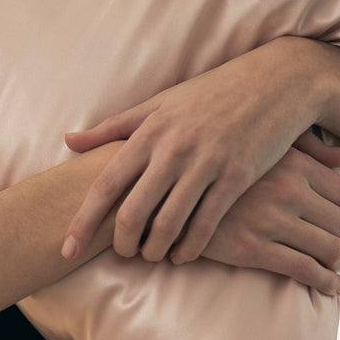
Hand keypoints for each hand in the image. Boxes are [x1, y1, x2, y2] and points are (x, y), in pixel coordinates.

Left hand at [60, 39, 335, 264]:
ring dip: (155, 250)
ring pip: (168, 223)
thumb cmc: (210, 93)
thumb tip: (69, 141)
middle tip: (124, 255)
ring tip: (152, 256)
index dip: (83, 221)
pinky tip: (183, 255)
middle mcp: (173, 148)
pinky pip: (206, 223)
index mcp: (149, 131)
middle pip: (132, 212)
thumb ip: (113, 127)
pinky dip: (190, 247)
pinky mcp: (237, 176)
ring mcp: (206, 163)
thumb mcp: (159, 103)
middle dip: (122, 244)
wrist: (273, 82)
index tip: (67, 249)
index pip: (105, 184)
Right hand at [192, 135, 339, 293]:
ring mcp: (270, 219)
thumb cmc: (216, 161)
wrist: (166, 185)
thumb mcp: (262, 143)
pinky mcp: (251, 247)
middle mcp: (288, 190)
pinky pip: (304, 270)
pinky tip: (332, 289)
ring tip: (339, 273)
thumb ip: (307, 148)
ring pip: (329, 250)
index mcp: (294, 163)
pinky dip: (326, 283)